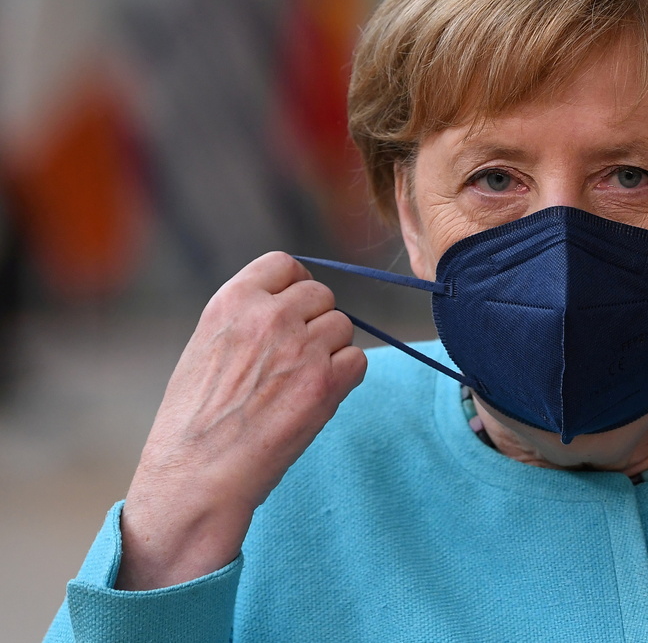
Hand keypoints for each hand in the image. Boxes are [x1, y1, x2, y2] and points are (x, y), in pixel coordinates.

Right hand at [117, 252, 366, 589]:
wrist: (195, 477)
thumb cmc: (195, 421)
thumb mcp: (206, 346)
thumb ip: (247, 318)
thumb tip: (291, 306)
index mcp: (232, 301)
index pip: (285, 264)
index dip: (294, 286)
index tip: (292, 310)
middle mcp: (269, 316)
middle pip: (321, 295)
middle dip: (314, 322)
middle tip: (294, 359)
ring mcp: (300, 347)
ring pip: (343, 326)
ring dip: (330, 351)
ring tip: (297, 384)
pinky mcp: (325, 382)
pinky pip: (358, 360)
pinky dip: (345, 379)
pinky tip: (315, 399)